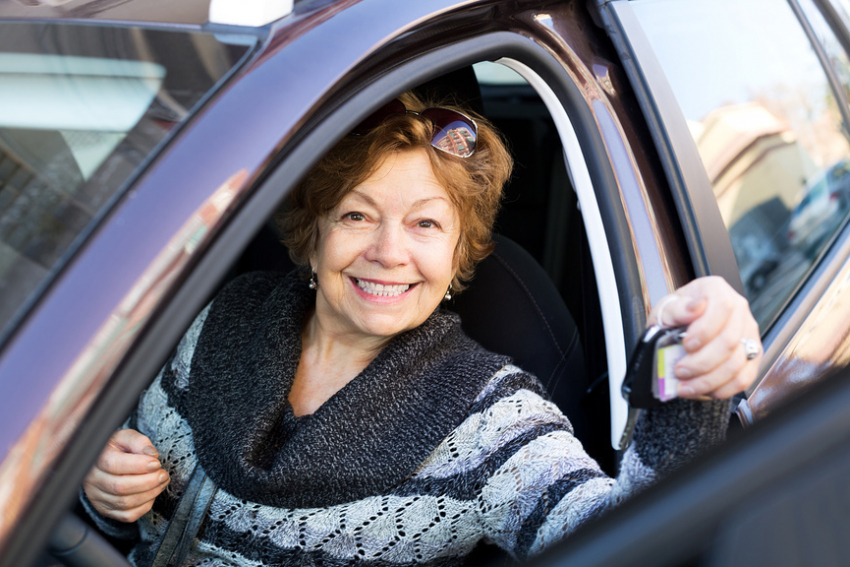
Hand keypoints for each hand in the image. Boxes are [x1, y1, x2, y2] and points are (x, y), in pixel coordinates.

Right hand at [83, 429, 169, 522]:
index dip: (139, 466)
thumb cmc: (117, 448)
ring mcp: (97, 497)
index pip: (114, 465)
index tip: (156, 463)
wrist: (103, 461)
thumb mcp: (125, 437)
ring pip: (125, 503)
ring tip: (161, 482)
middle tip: (163, 474)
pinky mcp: (106, 510)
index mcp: (95, 459)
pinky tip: (151, 494)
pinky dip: (144, 507)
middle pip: (120, 487)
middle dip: (148, 482)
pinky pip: (127, 515)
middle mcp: (93, 480)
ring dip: (149, 494)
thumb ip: (139, 441)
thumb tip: (152, 454)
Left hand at [648, 276, 760, 399]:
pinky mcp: (752, 356)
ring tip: (686, 386)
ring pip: (737, 363)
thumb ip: (677, 309)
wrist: (681, 327)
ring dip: (709, 380)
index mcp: (716, 291)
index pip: (722, 307)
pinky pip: (745, 378)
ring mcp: (748, 333)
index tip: (686, 345)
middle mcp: (738, 310)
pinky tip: (703, 390)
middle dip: (702, 362)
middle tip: (680, 371)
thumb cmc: (675, 316)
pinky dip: (723, 389)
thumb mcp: (666, 308)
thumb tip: (694, 308)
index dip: (705, 330)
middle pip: (730, 341)